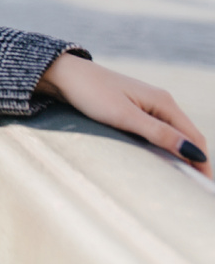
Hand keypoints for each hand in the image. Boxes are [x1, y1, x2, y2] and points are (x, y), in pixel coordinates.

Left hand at [35, 53, 210, 178]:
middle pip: (187, 135)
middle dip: (195, 160)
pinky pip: (157, 130)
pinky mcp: (133, 107)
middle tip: (194, 188)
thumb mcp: (125, 117)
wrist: (63, 74)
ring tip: (181, 179)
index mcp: (164, 102)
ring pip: (172, 133)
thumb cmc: (91, 93)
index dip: (203, 162)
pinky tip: (159, 159)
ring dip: (179, 153)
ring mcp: (147, 103)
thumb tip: (194, 153)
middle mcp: (160, 101)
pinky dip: (163, 145)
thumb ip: (158, 134)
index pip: (195, 137)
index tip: (203, 187)